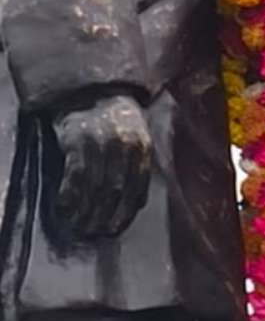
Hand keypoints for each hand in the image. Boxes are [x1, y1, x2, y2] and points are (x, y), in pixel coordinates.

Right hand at [50, 92, 152, 240]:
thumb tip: (135, 204)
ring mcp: (100, 142)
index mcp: (142, 147)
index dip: (125, 212)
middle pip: (116, 191)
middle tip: (94, 232)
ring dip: (86, 211)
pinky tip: (65, 208)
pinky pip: (75, 176)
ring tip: (79, 226)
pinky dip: (70, 195)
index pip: (137, 187)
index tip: (115, 228)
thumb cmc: (114, 118)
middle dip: (104, 216)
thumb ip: (137, 164)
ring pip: (95, 187)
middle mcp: (124, 145)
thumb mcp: (136, 136)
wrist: (91, 88)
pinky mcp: (77, 140)